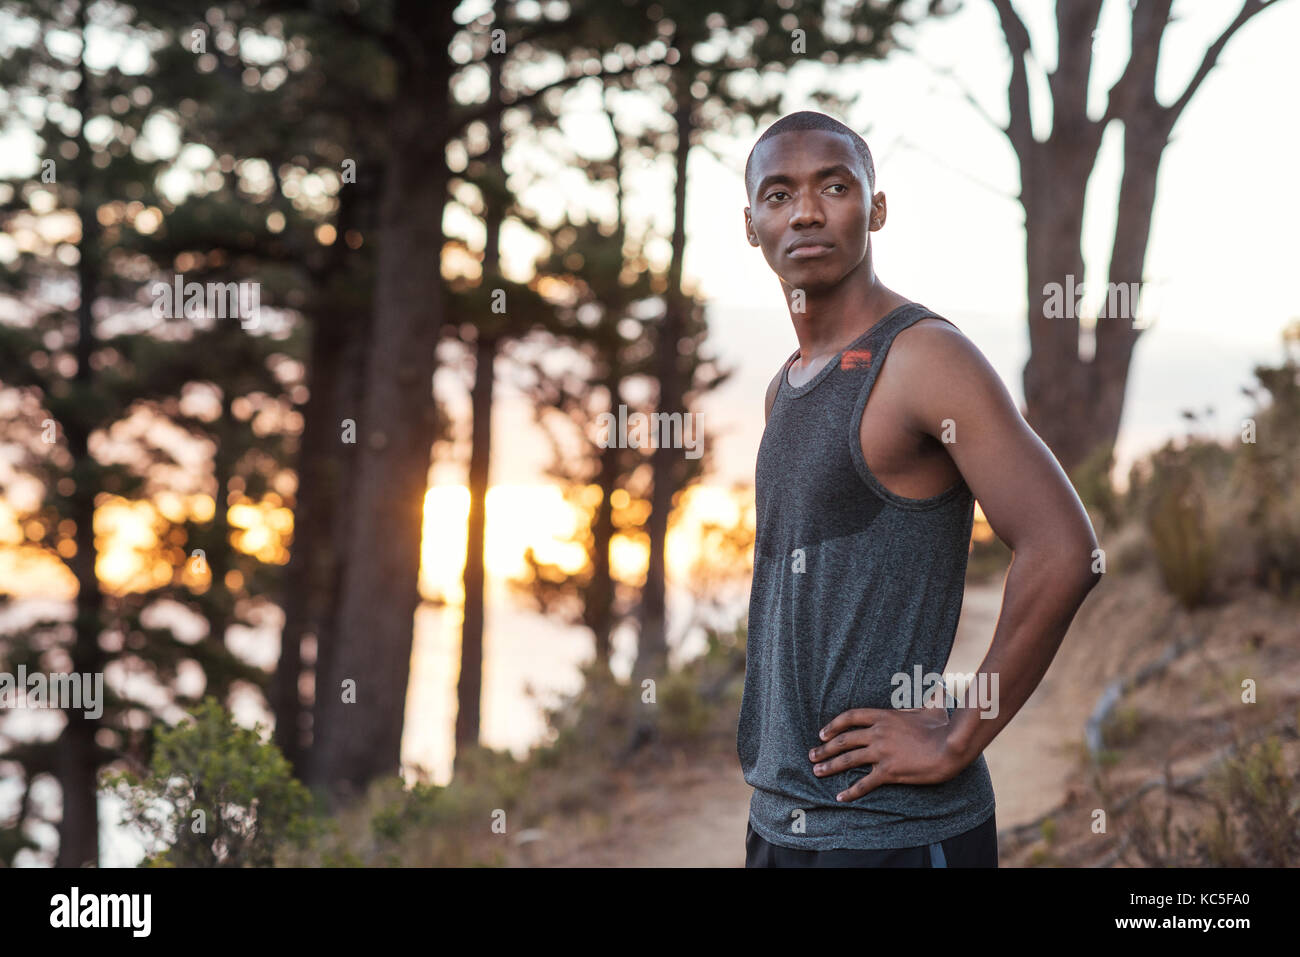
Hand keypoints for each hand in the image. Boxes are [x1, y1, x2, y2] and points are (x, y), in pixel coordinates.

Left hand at [808, 707, 960, 801]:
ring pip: (849, 759)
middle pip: (844, 739)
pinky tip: (840, 797)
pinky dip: (851, 791)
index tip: (822, 733)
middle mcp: (878, 733)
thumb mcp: (933, 708)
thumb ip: (931, 698)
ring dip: (830, 766)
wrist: (951, 747)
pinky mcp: (889, 771)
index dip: (833, 725)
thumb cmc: (943, 728)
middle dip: (825, 748)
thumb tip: (940, 687)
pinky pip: (865, 783)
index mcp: (884, 716)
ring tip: (817, 771)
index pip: (850, 717)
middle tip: (812, 755)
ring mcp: (881, 752)